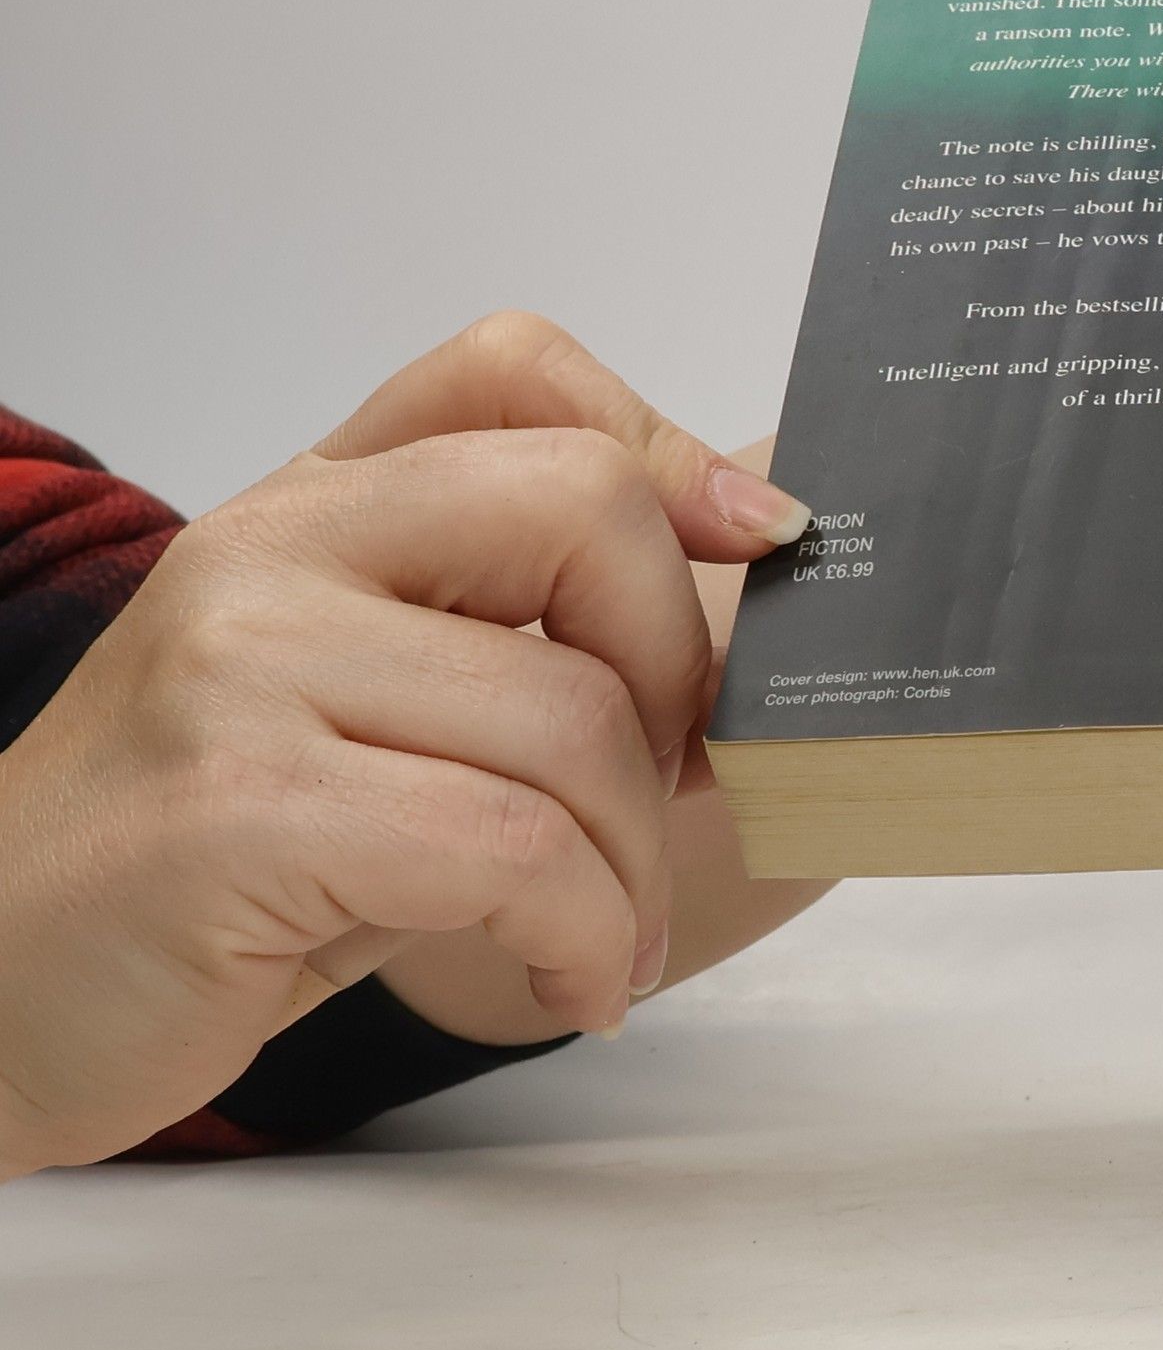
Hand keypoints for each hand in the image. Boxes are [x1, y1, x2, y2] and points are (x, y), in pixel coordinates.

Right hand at [0, 312, 810, 1175]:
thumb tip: (731, 657)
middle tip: (664, 794)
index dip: (670, 440)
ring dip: (637, 865)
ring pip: (571, 719)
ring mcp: (246, 663)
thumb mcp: (363, 708)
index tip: (763, 543)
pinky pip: (511, 853)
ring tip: (609, 938)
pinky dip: (587, 934)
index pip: (512, 367)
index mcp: (316, 501)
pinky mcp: (237, 807)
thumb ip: (507, 649)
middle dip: (681, 672)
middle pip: (585, 510)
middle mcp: (276, 544)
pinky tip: (577, 982)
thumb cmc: (213, 852)